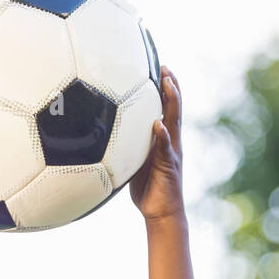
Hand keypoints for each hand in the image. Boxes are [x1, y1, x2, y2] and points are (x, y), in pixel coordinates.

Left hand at [129, 66, 184, 220]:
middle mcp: (171, 141)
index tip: (159, 68)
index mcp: (163, 139)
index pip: (166, 108)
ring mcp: (172, 152)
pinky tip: (158, 124)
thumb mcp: (132, 162)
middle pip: (174, 108)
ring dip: (172, 101)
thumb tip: (103, 134)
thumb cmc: (146, 189)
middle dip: (171, 86)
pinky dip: (162, 136)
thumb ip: (127, 146)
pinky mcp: (169, 166)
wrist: (160, 213)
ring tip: (168, 83)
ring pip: (174, 121)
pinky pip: (165, 149)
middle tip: (164, 66)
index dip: (165, 88)